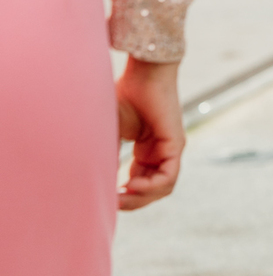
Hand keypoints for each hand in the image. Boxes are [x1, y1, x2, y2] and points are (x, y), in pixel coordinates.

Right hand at [116, 59, 185, 210]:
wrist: (143, 72)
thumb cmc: (125, 93)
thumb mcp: (110, 131)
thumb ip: (106, 154)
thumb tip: (93, 180)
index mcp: (147, 150)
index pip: (141, 183)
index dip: (126, 195)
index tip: (107, 198)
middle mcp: (161, 152)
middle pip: (153, 190)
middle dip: (133, 201)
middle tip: (112, 204)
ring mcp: (171, 149)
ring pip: (162, 188)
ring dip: (141, 197)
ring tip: (121, 196)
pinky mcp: (176, 145)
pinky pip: (168, 177)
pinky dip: (151, 186)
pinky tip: (131, 184)